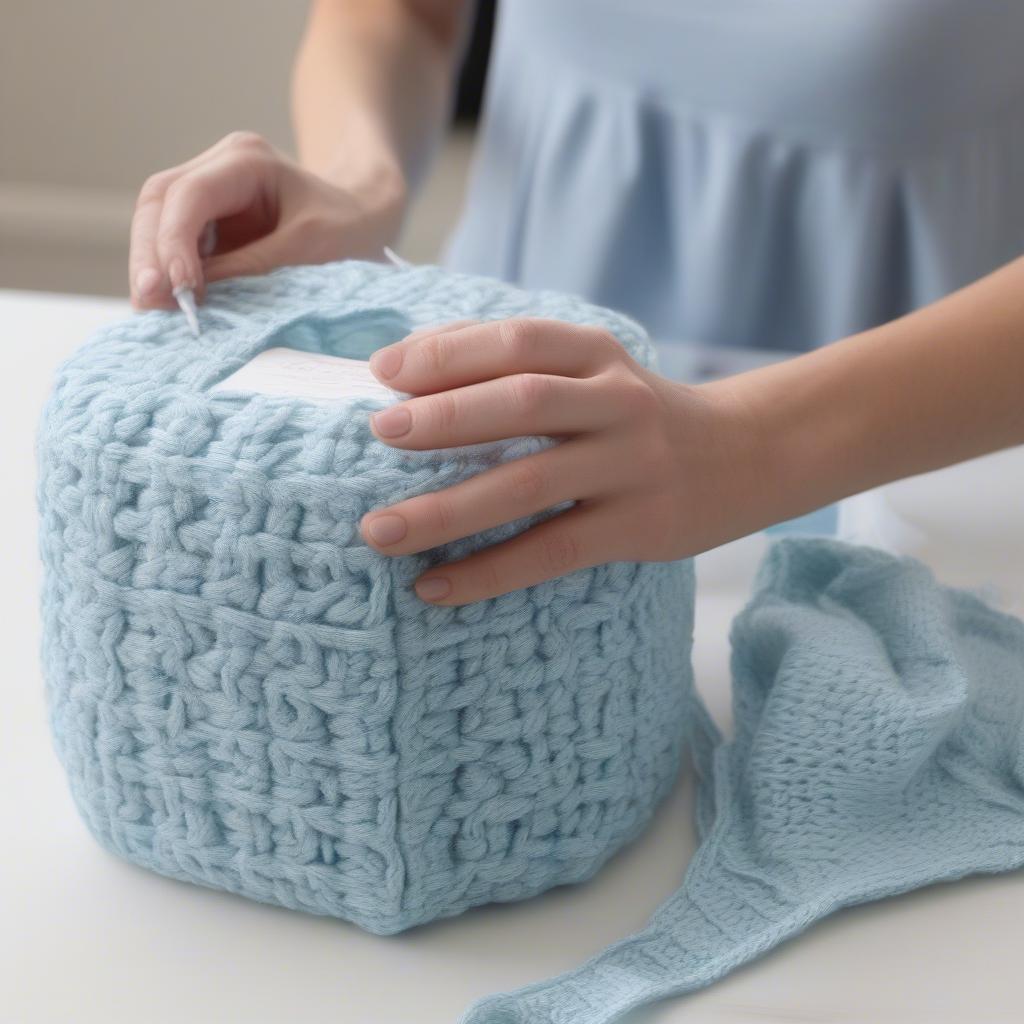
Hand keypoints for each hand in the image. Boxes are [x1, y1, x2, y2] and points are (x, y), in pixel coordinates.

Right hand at [129, 131, 404, 309]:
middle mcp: (216, 170)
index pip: (188, 195)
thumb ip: (253, 268)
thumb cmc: (347, 227)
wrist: (365, 220)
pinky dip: (169, 278)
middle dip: (150, 256)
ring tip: (154, 315)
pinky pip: (175, 249)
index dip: (173, 242)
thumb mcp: (310, 248)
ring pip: (156, 226)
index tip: (178, 289)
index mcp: (245, 160)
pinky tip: (170, 308)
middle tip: (148, 306)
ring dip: (152, 270)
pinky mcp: (209, 228)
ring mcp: (209, 198)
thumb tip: (194, 295)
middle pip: (158, 205)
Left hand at [359, 318, 775, 604]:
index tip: (380, 372)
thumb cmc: (636, 413)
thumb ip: (515, 361)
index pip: (517, 341)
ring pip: (530, 485)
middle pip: (523, 403)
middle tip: (379, 433)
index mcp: (597, 354)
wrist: (744, 455)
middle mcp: (617, 404)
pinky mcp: (638, 528)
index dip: (447, 352)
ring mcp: (631, 468)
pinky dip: (489, 572)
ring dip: (448, 510)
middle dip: (445, 418)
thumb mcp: (592, 370)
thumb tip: (407, 362)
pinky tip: (434, 586)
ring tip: (380, 530)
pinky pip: (552, 552)